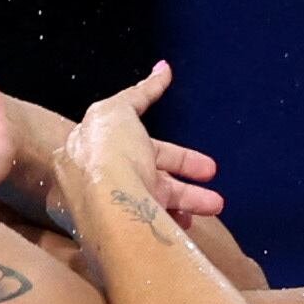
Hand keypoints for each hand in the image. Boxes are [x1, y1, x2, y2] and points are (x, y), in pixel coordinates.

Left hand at [48, 61, 208, 238]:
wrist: (108, 209)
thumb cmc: (107, 157)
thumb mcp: (119, 112)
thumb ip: (142, 92)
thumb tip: (162, 70)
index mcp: (89, 151)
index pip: (129, 141)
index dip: (160, 140)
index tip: (178, 139)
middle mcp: (98, 182)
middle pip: (147, 171)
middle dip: (184, 172)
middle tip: (210, 172)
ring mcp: (112, 210)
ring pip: (155, 201)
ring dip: (189, 200)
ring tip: (215, 205)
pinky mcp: (125, 234)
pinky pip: (156, 226)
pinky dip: (177, 223)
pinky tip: (191, 224)